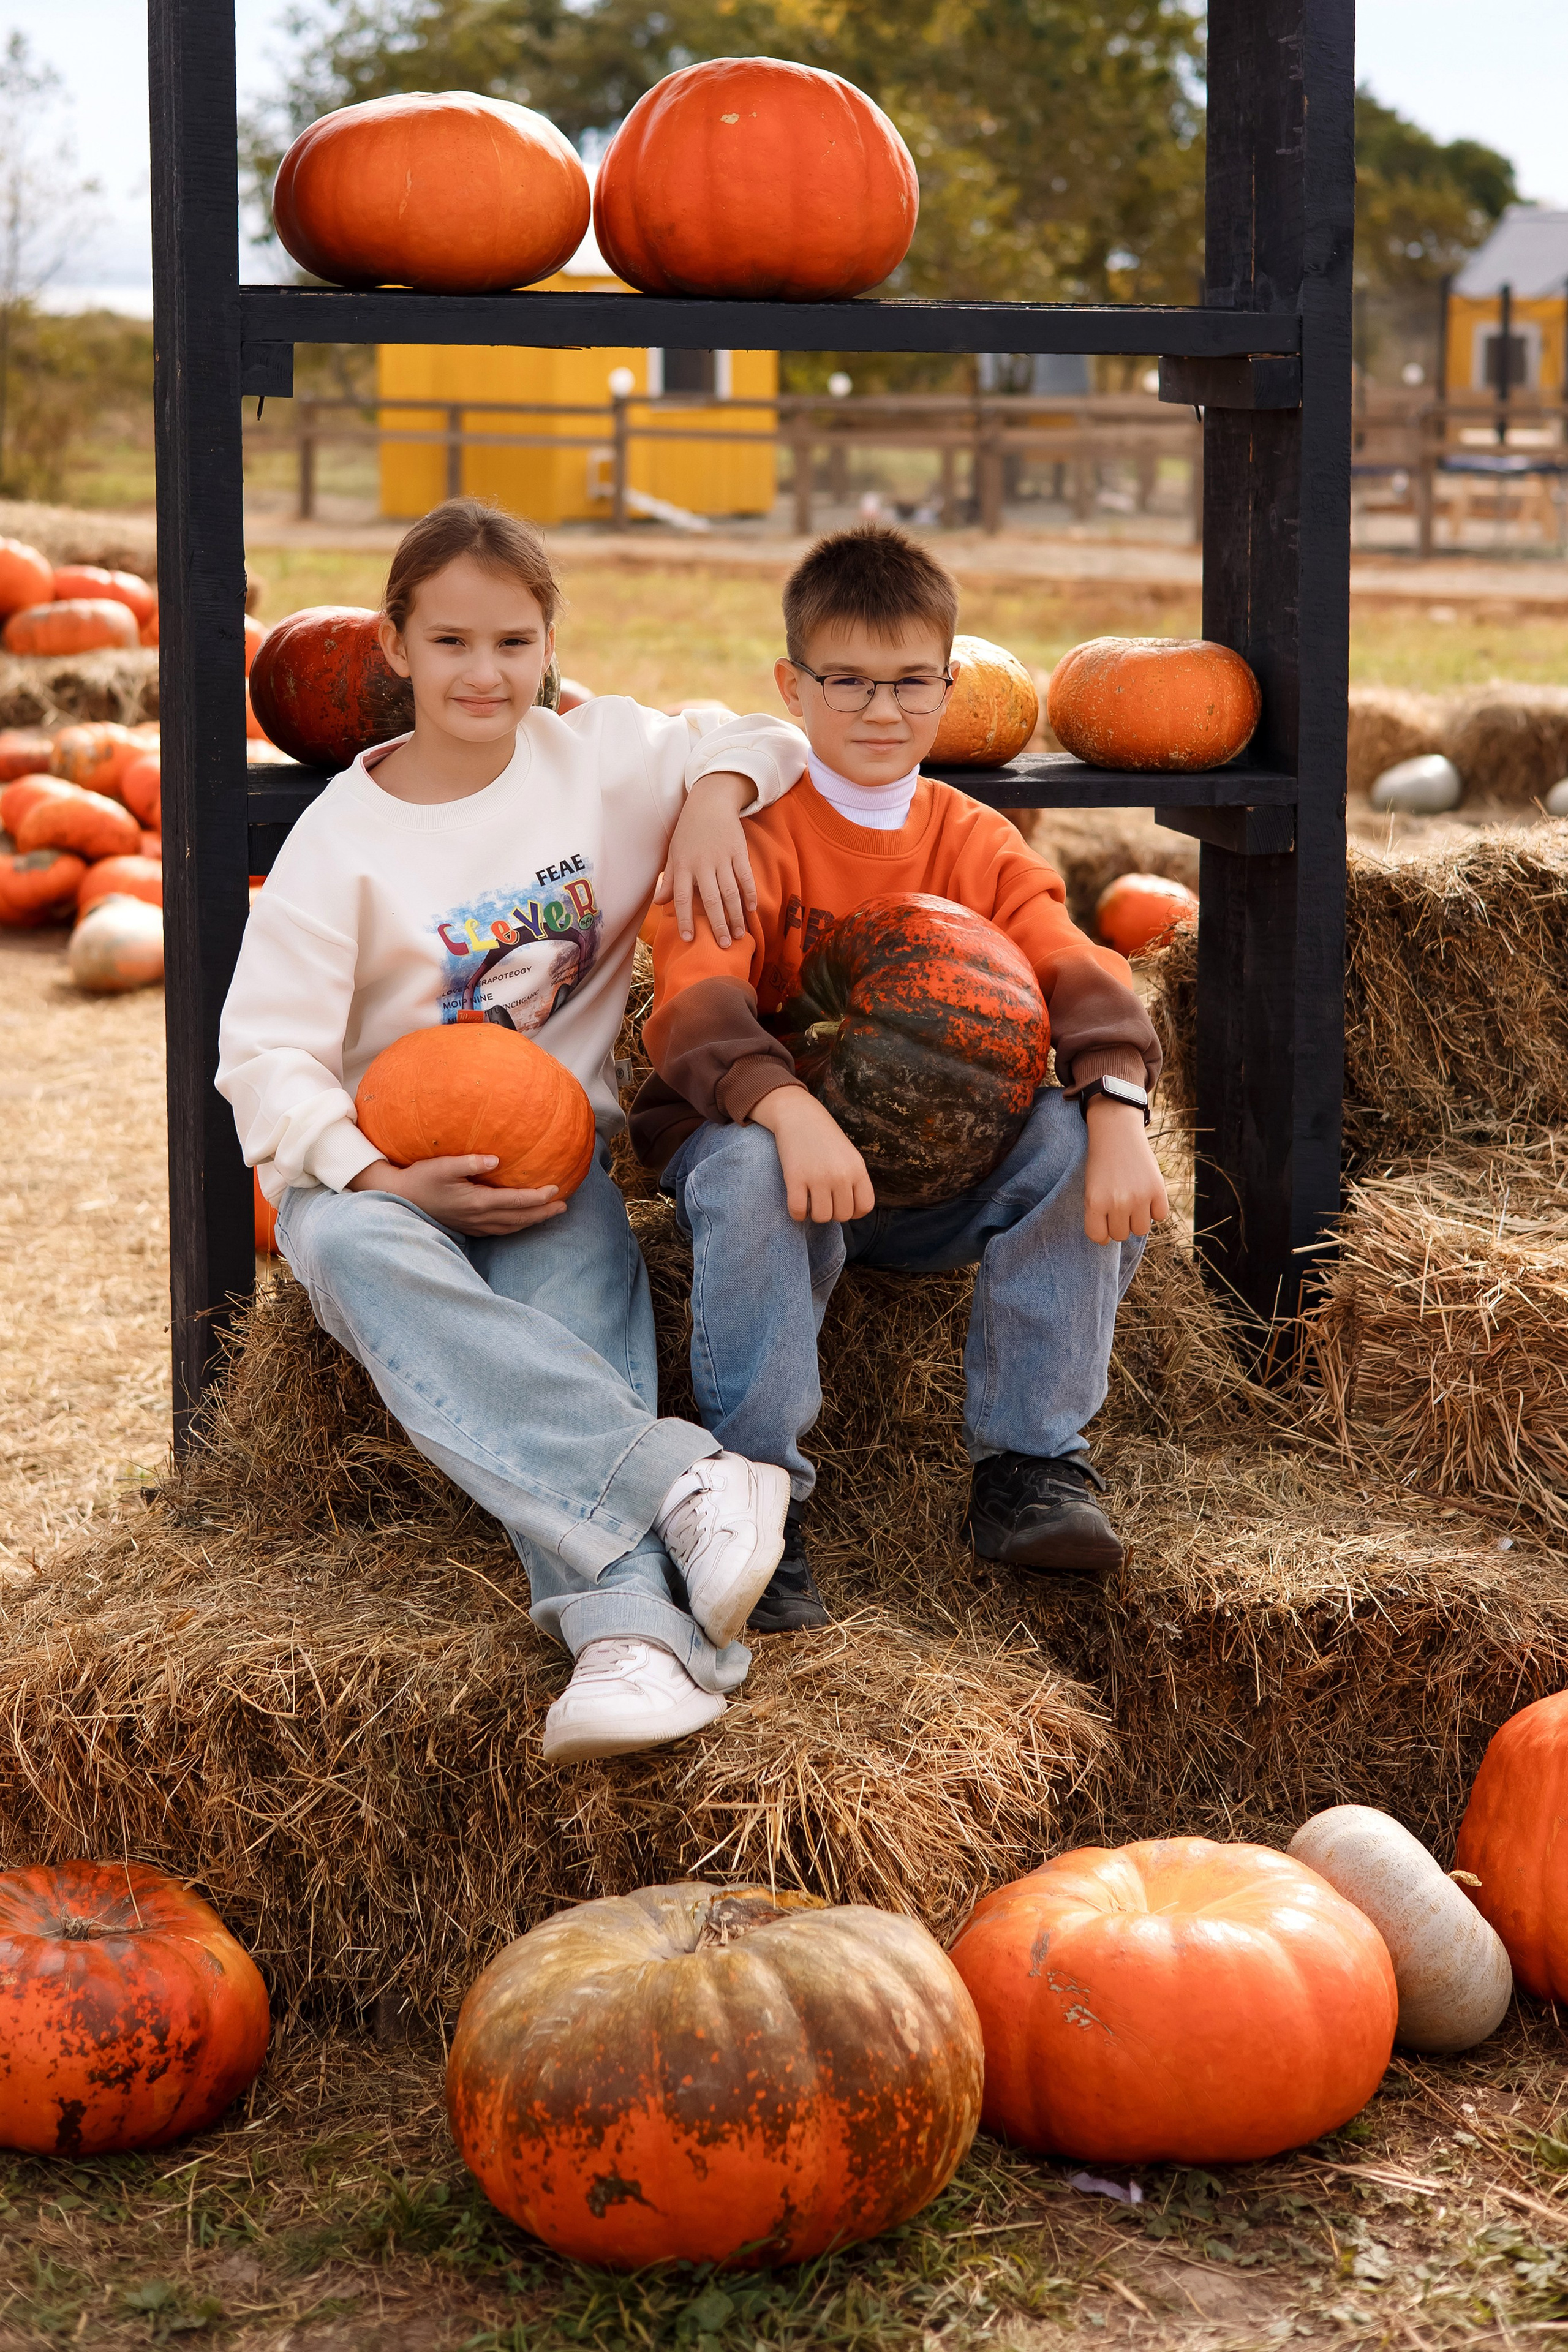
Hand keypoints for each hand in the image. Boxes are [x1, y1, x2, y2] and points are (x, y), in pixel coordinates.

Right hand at [348, 1155, 567, 1236]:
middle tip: (564, 1207)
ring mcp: (473, 1225)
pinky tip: (520, 1221)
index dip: (537, 1198)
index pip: (515, 1202)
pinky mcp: (467, 1227)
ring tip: (549, 1214)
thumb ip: (469, 1161)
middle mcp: (478, 1218)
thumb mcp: (442, 1165)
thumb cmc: (420, 1178)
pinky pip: (499, 1230)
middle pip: (518, 1219)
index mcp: (476, 1202)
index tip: (556, 1190)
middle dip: (542, 1214)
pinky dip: (515, 1226)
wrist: (398, 1197)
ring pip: (510, 1227)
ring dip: (531, 1222)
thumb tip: (495, 1159)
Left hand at [653, 771, 757, 946]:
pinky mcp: (738, 851)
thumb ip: (669, 880)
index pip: (683, 898)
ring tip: (740, 935)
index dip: (685, 919)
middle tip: (724, 946)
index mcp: (683, 865)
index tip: (689, 939)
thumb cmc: (688, 831)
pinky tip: (751, 910)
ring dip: (736, 915)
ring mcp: (722, 857)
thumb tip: (659, 903)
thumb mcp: (674, 853)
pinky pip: (745, 876)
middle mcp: (702, 863)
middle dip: (718, 925)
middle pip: (711, 900)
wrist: (709, 802)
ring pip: (730, 892)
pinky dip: (749, 893)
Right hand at [749, 1087, 874, 1223]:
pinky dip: (797, 1214)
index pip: (864, 1207)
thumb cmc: (824, 1139)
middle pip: (842, 1215)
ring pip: (821, 1217)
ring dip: (814, 1214)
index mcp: (857, 1169)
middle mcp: (841, 1174)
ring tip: (810, 1201)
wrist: (799, 1115)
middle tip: (823, 1199)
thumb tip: (851, 1212)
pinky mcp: (795, 1178)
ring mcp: (818, 1177)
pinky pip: (798, 1211)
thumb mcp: (849, 1156)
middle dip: (832, 1212)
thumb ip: (854, 1181)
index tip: (841, 1204)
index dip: (853, 1211)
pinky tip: (797, 1203)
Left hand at [1082, 1098, 1169, 1244]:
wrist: (1117, 1133)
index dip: (1102, 1232)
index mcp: (1095, 1203)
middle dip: (1120, 1223)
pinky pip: (1160, 1215)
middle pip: (1121, 1235)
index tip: (1104, 1222)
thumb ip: (1099, 1214)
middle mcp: (1117, 1202)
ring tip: (1133, 1201)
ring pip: (1141, 1229)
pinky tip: (1147, 1194)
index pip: (1099, 1237)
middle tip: (1119, 1205)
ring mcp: (1139, 1196)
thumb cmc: (1101, 1163)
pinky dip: (1155, 1209)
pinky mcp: (1157, 1189)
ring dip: (1138, 1219)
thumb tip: (1109, 1240)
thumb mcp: (1091, 1189)